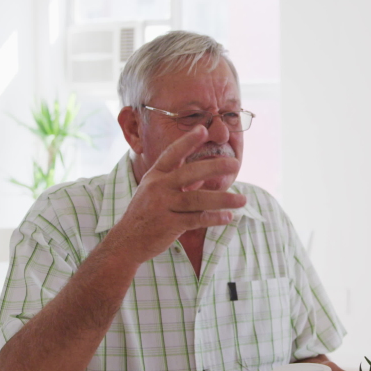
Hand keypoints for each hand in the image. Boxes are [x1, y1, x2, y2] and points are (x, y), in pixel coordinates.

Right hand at [107, 128, 245, 264]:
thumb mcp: (153, 190)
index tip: (203, 128)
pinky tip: (228, 217)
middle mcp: (158, 187)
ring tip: (243, 200)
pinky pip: (196, 219)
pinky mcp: (168, 225)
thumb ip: (175, 180)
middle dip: (214, 166)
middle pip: (190, 173)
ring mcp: (162, 206)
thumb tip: (205, 173)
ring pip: (198, 199)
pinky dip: (214, 218)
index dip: (188, 141)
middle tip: (235, 163)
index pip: (172, 153)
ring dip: (223, 199)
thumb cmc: (145, 213)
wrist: (127, 241)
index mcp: (155, 175)